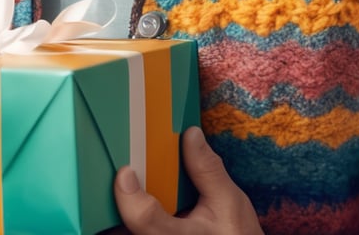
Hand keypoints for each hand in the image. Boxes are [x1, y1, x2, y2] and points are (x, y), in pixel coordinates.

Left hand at [111, 126, 263, 232]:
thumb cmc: (236, 234)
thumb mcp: (229, 202)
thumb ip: (208, 170)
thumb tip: (190, 134)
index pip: (145, 219)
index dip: (129, 196)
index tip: (125, 172)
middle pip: (129, 222)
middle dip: (122, 194)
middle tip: (122, 163)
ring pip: (129, 225)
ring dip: (128, 201)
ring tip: (130, 173)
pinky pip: (138, 225)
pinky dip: (137, 206)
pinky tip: (143, 187)